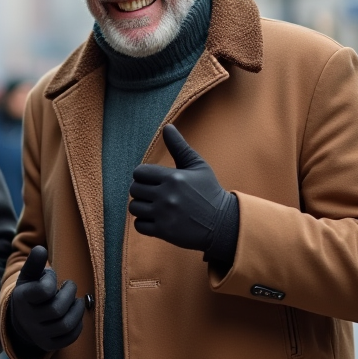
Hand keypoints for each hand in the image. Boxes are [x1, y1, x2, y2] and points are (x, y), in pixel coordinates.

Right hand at [8, 246, 84, 352]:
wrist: (22, 320)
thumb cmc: (30, 292)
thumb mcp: (28, 277)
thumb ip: (34, 263)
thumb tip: (40, 249)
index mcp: (22, 299)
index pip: (43, 291)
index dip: (52, 283)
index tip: (54, 280)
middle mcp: (29, 319)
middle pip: (57, 309)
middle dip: (70, 295)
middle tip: (70, 287)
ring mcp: (39, 334)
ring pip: (65, 325)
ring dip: (77, 310)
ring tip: (77, 301)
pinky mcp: (49, 344)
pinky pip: (69, 337)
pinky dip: (78, 325)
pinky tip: (75, 315)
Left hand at [128, 124, 234, 251]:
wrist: (223, 223)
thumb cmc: (209, 191)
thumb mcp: (198, 166)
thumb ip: (179, 146)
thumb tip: (167, 127)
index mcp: (173, 177)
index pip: (139, 172)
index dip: (143, 176)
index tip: (154, 181)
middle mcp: (166, 195)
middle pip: (134, 189)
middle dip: (142, 191)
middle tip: (155, 194)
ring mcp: (164, 214)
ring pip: (134, 208)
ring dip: (142, 207)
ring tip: (156, 207)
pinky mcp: (163, 231)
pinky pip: (138, 225)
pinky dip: (144, 223)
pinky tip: (157, 220)